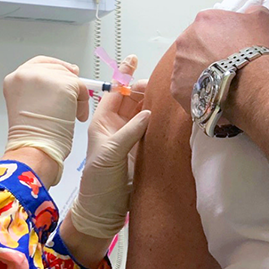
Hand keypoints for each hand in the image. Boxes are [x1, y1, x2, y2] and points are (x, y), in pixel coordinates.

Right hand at [2, 56, 87, 185]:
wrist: (34, 149)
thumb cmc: (31, 135)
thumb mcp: (26, 103)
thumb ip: (41, 86)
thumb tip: (66, 74)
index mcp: (15, 78)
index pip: (39, 63)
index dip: (55, 70)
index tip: (64, 76)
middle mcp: (26, 73)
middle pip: (57, 68)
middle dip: (67, 85)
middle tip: (67, 104)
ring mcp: (45, 77)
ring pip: (70, 78)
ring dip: (75, 96)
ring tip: (68, 115)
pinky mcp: (63, 84)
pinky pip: (82, 87)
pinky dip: (82, 103)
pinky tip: (74, 116)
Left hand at [67, 55, 150, 240]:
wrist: (103, 210)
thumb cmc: (99, 181)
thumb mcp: (110, 153)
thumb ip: (130, 131)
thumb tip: (149, 112)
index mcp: (103, 121)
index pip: (115, 91)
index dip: (124, 75)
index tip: (133, 58)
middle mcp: (117, 125)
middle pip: (132, 99)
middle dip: (143, 88)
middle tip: (158, 86)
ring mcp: (131, 137)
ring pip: (144, 112)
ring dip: (153, 102)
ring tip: (166, 95)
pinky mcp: (142, 149)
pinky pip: (152, 128)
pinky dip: (160, 119)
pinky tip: (169, 114)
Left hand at [171, 5, 268, 114]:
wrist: (254, 84)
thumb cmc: (255, 54)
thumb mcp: (263, 19)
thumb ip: (252, 11)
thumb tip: (250, 12)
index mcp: (203, 21)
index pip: (209, 25)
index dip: (222, 36)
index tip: (230, 45)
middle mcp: (186, 41)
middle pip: (195, 46)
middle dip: (208, 54)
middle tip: (227, 63)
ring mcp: (180, 65)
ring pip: (189, 67)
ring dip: (202, 72)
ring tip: (223, 80)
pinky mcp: (178, 88)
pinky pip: (187, 88)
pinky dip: (200, 91)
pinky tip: (215, 93)